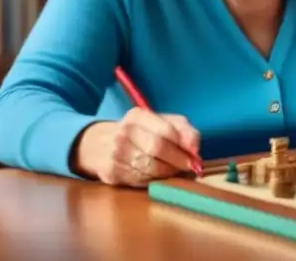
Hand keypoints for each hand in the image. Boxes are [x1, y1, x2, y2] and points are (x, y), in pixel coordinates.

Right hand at [73, 107, 200, 187]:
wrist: (100, 145)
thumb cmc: (140, 133)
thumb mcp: (161, 123)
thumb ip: (184, 130)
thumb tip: (195, 148)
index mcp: (138, 115)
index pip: (167, 131)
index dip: (184, 145)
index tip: (194, 155)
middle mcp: (123, 132)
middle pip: (157, 148)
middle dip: (177, 160)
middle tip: (188, 167)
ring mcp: (115, 153)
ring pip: (150, 168)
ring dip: (167, 172)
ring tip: (173, 171)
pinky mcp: (110, 173)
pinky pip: (140, 181)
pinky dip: (153, 180)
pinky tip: (156, 176)